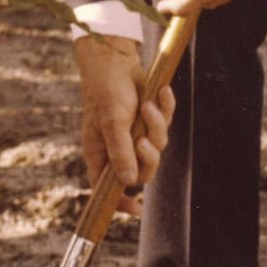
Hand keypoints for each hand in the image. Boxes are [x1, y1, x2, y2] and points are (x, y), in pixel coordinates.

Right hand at [76, 33, 172, 216]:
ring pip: (157, 146)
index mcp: (100, 152)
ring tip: (148, 105)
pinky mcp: (148, 119)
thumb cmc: (107, 89)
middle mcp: (117, 147)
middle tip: (144, 140)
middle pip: (142, 171)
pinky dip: (166, 109)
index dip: (120, 202)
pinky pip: (164, 125)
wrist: (116, 57)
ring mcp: (133, 133)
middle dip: (148, 156)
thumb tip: (128, 182)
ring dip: (157, 125)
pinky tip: (161, 92)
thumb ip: (120, 151)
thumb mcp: (112, 121)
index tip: (136, 210)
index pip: (107, 187)